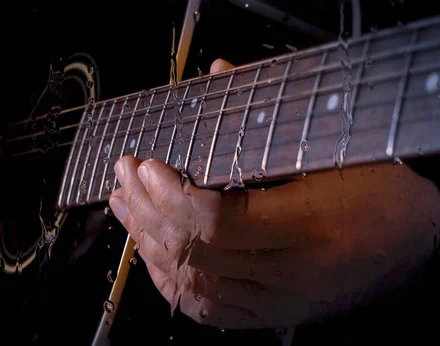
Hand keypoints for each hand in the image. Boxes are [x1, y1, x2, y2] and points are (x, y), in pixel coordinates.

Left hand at [108, 59, 439, 328]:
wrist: (415, 235)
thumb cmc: (381, 188)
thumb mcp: (332, 143)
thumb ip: (268, 112)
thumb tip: (220, 76)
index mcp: (309, 228)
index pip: (218, 222)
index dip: (171, 195)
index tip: (146, 166)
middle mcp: (291, 274)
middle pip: (197, 251)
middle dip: (148, 211)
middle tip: (125, 176)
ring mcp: (280, 300)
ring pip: (194, 282)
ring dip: (150, 243)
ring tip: (127, 208)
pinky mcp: (272, 312)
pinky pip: (207, 308)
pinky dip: (171, 281)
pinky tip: (152, 253)